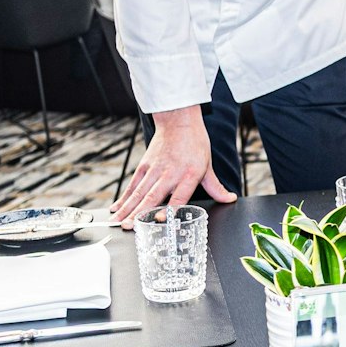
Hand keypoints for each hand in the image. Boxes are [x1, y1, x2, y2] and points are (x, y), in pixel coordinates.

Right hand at [113, 104, 234, 225]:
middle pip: (153, 196)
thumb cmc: (195, 143)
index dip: (169, 209)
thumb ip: (215, 187)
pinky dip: (124, 197)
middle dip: (139, 213)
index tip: (160, 220)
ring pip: (139, 192)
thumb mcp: (208, 165)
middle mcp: (170, 173)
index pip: (179, 196)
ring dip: (127, 209)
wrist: (178, 120)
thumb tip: (229, 199)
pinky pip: (132, 184)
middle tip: (128, 226)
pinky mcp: (144, 165)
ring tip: (118, 222)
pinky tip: (116, 208)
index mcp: (188, 175)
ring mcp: (154, 169)